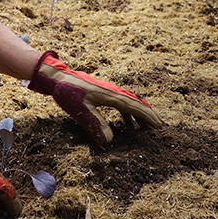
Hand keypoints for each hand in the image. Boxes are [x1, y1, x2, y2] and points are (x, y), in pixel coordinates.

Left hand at [27, 51, 163, 143]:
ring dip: (139, 116)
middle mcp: (113, 92)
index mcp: (111, 95)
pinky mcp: (103, 94)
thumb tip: (110, 141)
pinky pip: (121, 104)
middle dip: (148, 116)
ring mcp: (109, 92)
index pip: (134, 107)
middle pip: (136, 104)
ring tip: (146, 129)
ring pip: (130, 104)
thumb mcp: (81, 110)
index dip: (147, 117)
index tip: (159, 126)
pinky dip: (129, 114)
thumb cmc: (68, 92)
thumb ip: (96, 124)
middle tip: (160, 128)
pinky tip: (128, 125)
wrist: (57, 77)